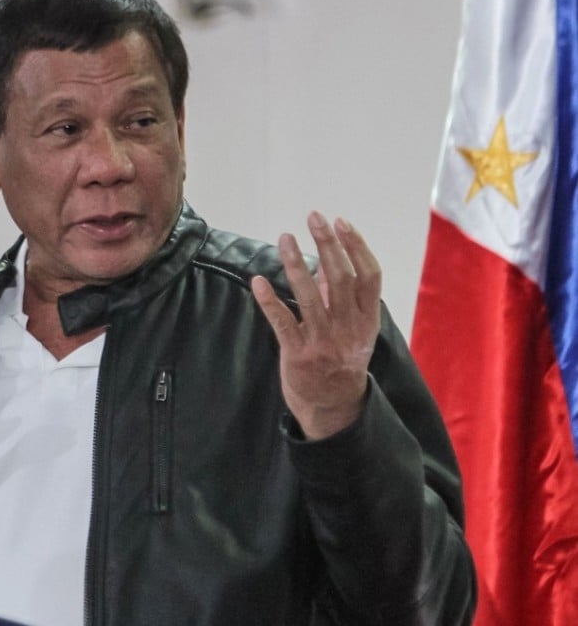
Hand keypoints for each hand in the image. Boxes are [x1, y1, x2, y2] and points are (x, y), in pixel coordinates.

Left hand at [251, 212, 380, 439]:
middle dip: (328, 244)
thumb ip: (338, 294)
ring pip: (310, 297)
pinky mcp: (298, 355)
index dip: (355, 246)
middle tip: (313, 217)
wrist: (333, 407)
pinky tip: (258, 281)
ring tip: (284, 237)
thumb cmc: (341, 359)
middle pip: (340, 279)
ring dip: (295, 264)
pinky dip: (270, 301)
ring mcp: (324, 342)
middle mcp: (349, 328)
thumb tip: (327, 259)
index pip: (368, 275)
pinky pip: (283, 323)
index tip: (340, 222)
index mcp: (366, 319)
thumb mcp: (352, 327)